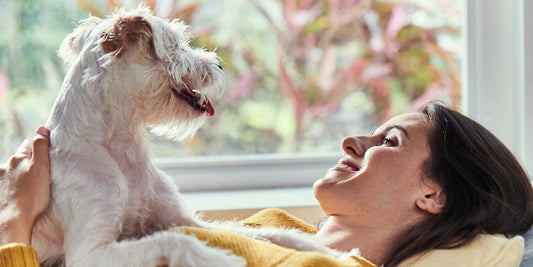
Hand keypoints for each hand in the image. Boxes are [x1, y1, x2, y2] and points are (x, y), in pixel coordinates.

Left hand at [0, 127, 50, 244]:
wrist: (13, 220)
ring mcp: (0, 178)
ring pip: (14, 170)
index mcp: (19, 158)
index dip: (40, 147)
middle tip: (41, 174)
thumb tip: (41, 128)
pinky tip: (19, 194)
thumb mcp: (42, 168)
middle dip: (30, 161)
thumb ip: (41, 146)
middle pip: (22, 156)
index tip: (47, 158)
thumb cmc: (32, 196)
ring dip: (21, 174)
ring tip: (30, 187)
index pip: (31, 142)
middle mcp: (7, 165)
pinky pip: (7, 182)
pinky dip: (13, 185)